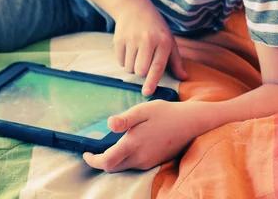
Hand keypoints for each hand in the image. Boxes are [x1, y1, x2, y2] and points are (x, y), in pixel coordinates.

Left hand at [83, 100, 198, 171]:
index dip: (93, 160)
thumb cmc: (166, 113)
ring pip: (124, 167)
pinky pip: (135, 164)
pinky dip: (127, 158)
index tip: (86, 153)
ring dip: (115, 159)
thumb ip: (125, 119)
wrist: (190, 123)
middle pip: (113, 167)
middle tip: (96, 150)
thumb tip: (109, 124)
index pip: (106, 161)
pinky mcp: (154, 162)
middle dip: (102, 161)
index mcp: (133, 144)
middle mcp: (140, 158)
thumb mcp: (143, 110)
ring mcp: (148, 162)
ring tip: (114, 144)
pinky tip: (130, 145)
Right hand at [113, 0, 187, 94]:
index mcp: (163, 41)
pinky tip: (130, 50)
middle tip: (145, 62)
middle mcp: (147, 39)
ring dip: (133, 67)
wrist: (134, 8)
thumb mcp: (169, 41)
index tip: (147, 92)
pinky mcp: (119, 39)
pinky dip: (125, 61)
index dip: (152, 81)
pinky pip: (120, 61)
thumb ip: (175, 61)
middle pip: (140, 70)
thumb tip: (183, 77)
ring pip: (129, 68)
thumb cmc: (156, 28)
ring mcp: (131, 39)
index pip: (157, 66)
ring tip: (138, 54)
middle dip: (142, 72)